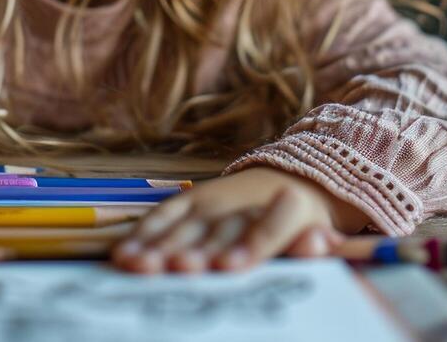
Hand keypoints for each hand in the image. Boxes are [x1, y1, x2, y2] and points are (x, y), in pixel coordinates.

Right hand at [112, 167, 366, 273]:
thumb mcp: (322, 233)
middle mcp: (244, 201)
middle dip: (195, 250)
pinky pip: (164, 217)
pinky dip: (143, 236)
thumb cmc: (305, 222)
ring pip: (185, 225)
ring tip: (137, 266)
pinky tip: (124, 256)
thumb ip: (318, 244)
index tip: (227, 267)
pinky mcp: (190, 200)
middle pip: (216, 230)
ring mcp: (214, 198)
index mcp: (285, 212)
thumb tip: (317, 243)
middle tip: (177, 268)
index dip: (248, 247)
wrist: (292, 177)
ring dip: (159, 246)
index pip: (268, 230)